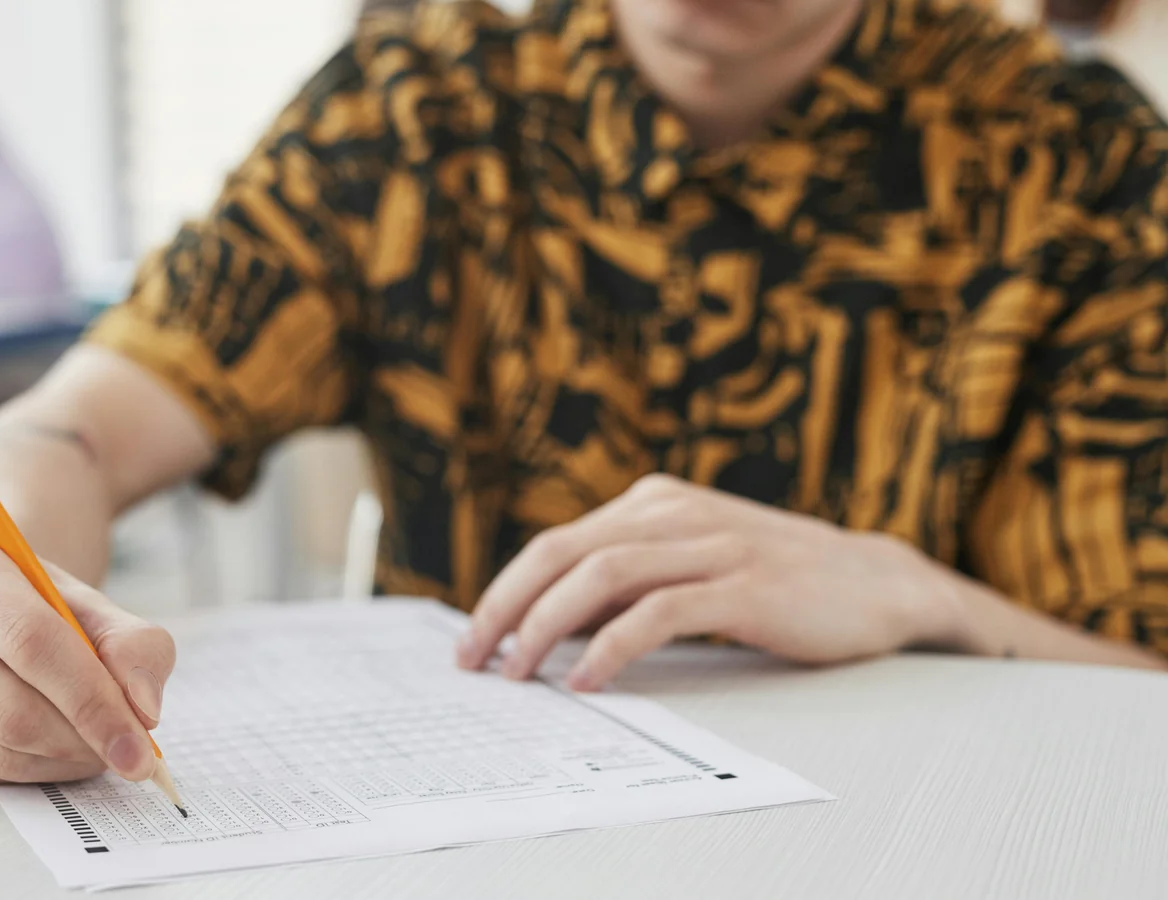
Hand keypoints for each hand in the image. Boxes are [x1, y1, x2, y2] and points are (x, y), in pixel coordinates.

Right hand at [0, 535, 174, 783]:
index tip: (140, 742)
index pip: (32, 644)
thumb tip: (143, 710)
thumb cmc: (37, 603)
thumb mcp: (94, 606)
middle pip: (10, 708)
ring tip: (94, 743)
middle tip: (128, 752)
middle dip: (82, 740)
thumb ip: (135, 646)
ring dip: (60, 759)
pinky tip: (49, 746)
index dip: (93, 700)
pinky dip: (29, 770)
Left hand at [457, 474, 967, 689]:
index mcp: (652, 502)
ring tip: (518, 673)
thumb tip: (550, 626)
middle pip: (560, 553)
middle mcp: (673, 512)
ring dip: (546, 628)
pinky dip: (611, 649)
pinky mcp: (744, 585)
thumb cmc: (776, 581)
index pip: (555, 544)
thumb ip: (628, 582)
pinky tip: (588, 682)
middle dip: (505, 607)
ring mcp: (710, 544)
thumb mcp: (691, 563)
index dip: (504, 591)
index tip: (472, 638)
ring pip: (599, 577)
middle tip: (471, 658)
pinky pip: (658, 613)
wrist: (879, 582)